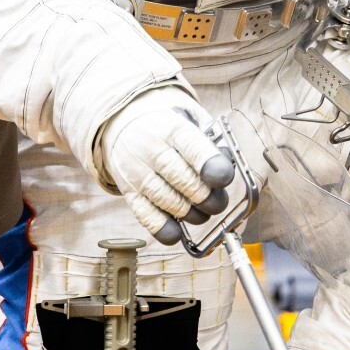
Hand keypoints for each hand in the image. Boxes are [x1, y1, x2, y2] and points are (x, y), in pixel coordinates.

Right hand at [97, 84, 235, 243]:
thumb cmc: (167, 125)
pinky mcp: (127, 190)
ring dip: (190, 214)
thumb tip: (226, 170)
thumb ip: (212, 142)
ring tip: (200, 212)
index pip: (192, 147)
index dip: (209, 165)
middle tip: (216, 203)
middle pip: (180, 178)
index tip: (223, 178)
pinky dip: (163, 228)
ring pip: (165, 200)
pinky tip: (177, 231)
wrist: (122, 121)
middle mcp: (151, 148)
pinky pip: (145, 215)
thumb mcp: (190, 118)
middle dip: (205, 197)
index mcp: (172, 127)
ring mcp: (136, 171)